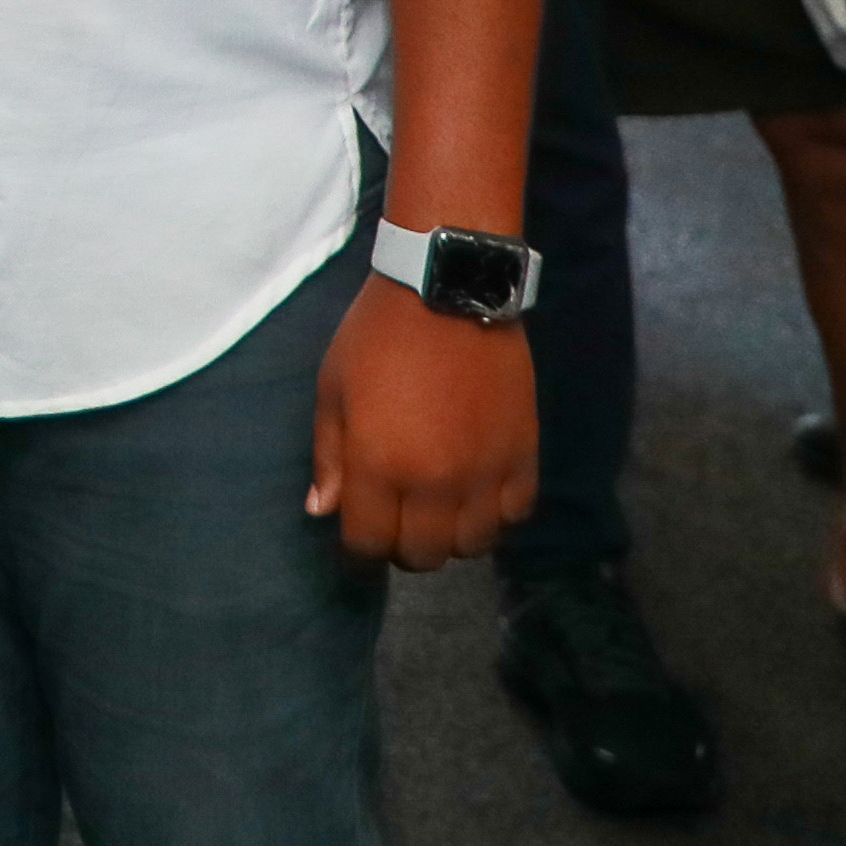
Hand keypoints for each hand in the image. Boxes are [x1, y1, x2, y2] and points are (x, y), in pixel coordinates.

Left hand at [305, 278, 537, 569]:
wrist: (446, 289)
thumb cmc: (377, 336)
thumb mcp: (333, 389)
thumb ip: (329, 456)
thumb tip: (323, 511)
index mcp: (379, 465)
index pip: (369, 545)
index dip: (358, 551)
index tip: (358, 537)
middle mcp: (434, 481)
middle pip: (422, 556)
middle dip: (403, 546)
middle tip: (397, 518)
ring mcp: (484, 472)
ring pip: (472, 545)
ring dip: (450, 535)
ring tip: (438, 506)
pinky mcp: (523, 454)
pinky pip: (515, 514)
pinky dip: (495, 513)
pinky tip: (477, 490)